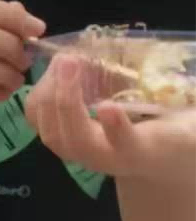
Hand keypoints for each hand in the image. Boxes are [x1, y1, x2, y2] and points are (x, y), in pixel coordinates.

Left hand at [25, 53, 195, 184]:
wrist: (151, 160)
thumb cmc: (169, 133)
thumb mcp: (187, 120)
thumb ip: (188, 104)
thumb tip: (190, 81)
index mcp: (138, 152)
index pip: (125, 145)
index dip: (116, 128)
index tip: (109, 106)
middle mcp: (102, 158)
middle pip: (75, 138)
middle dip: (67, 99)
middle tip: (70, 60)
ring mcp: (77, 153)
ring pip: (51, 132)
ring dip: (50, 94)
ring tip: (62, 60)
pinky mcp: (61, 142)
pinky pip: (39, 123)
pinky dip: (40, 96)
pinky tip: (53, 70)